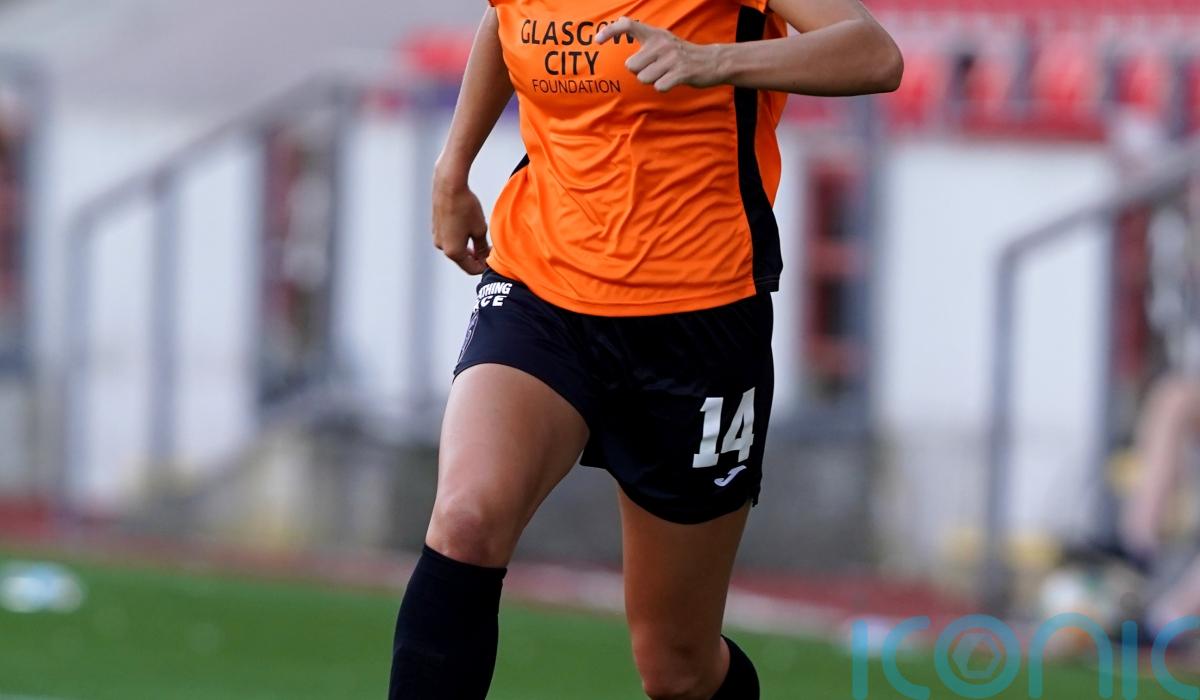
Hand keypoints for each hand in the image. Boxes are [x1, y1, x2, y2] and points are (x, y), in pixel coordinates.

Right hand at [431, 167, 489, 274]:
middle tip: (490, 249)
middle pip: (463, 260)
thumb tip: (484, 257)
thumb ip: (482, 247)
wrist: (449, 185)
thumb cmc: (466, 207)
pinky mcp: (436, 227)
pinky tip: (469, 227)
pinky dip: (460, 239)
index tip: (493, 259)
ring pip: (456, 249)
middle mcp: (442, 247)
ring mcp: (437, 237)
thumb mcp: (480, 229)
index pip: (471, 269)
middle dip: (476, 257)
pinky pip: (450, 239)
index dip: (484, 266)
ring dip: (469, 248)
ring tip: (481, 237)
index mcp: (453, 251)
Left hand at [597, 17, 724, 92]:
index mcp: (655, 34)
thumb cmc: (679, 55)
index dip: (610, 31)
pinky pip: (658, 86)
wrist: (711, 61)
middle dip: (640, 72)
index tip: (597, 41)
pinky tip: (673, 80)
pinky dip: (663, 87)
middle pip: (632, 66)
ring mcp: (672, 57)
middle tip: (657, 68)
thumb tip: (623, 55)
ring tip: (666, 73)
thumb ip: (643, 44)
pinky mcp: (681, 72)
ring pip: (644, 78)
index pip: (627, 24)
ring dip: (652, 80)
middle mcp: (661, 42)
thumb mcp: (662, 42)